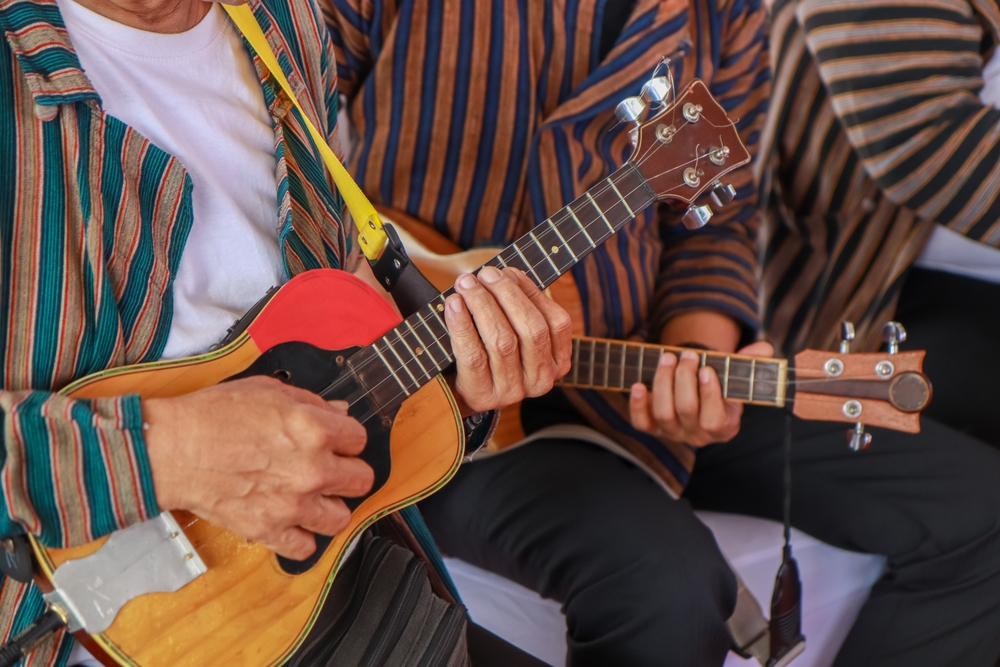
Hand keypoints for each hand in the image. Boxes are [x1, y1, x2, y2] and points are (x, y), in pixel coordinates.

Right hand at [143, 377, 372, 559]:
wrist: (171, 449)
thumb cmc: (212, 415)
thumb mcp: (267, 390)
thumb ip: (311, 403)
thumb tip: (338, 413)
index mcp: (314, 430)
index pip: (359, 439)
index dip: (346, 437)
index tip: (335, 440)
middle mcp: (312, 470)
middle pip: (361, 480)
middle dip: (347, 472)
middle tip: (329, 469)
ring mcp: (292, 504)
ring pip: (341, 519)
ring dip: (330, 507)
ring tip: (313, 498)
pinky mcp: (269, 530)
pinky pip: (306, 548)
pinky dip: (301, 537)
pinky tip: (291, 521)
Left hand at [445, 266, 571, 412]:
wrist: (458, 391)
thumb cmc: (489, 350)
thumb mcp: (513, 331)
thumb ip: (517, 306)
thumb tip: (506, 274)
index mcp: (558, 362)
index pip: (556, 323)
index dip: (533, 293)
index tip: (509, 271)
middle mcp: (540, 380)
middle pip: (531, 330)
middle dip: (507, 295)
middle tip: (485, 274)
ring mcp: (513, 392)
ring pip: (503, 341)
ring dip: (483, 304)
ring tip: (466, 284)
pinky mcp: (483, 396)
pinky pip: (473, 355)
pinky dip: (462, 324)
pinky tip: (454, 304)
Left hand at [629, 341, 773, 445]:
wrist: (699, 397)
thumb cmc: (721, 385)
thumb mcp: (739, 377)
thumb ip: (752, 362)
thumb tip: (762, 349)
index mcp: (723, 427)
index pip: (713, 419)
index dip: (709, 394)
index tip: (707, 369)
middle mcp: (697, 435)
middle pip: (685, 410)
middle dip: (683, 378)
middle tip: (687, 354)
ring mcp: (673, 433)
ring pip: (663, 412)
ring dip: (663, 381)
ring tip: (668, 358)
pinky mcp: (652, 428)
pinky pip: (641, 423)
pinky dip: (637, 405)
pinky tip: (638, 386)